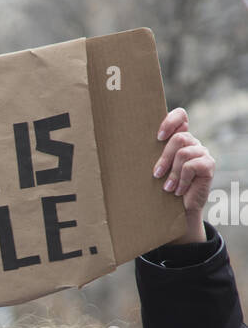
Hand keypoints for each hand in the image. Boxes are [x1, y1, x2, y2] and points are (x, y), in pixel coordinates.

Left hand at [154, 108, 213, 244]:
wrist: (177, 212)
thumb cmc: (161, 190)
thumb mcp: (153, 170)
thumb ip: (148, 155)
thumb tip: (118, 146)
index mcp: (179, 139)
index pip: (181, 116)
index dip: (170, 121)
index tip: (157, 136)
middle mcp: (192, 142)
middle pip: (179, 137)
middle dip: (164, 157)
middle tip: (156, 174)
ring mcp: (202, 153)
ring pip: (184, 153)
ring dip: (172, 173)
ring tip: (167, 188)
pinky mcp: (209, 165)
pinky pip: (192, 166)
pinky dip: (182, 180)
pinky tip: (178, 191)